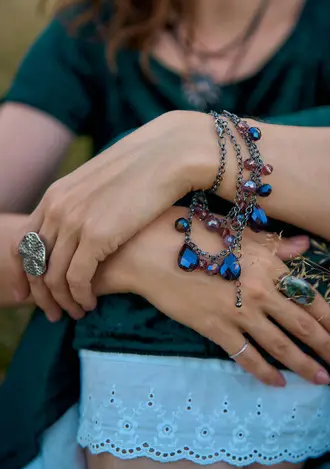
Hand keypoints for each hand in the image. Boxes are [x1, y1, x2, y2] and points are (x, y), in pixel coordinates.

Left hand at [13, 111, 217, 319]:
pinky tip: (91, 302)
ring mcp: (75, 220)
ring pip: (54, 276)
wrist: (168, 156)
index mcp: (55, 195)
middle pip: (34, 263)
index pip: (24, 242)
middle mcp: (57, 208)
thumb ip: (83, 206)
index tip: (29, 292)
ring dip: (61, 300)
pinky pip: (77, 278)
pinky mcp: (97, 235)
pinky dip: (80, 296)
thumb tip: (82, 227)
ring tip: (75, 311)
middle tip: (51, 313)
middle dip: (39, 294)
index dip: (24, 272)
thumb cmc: (142, 171)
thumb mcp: (100, 185)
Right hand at [95, 207, 329, 386]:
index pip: (306, 293)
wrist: (148, 250)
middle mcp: (257, 290)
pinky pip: (245, 355)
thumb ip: (271, 244)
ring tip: (321, 379)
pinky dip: (263, 371)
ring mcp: (236, 313)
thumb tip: (304, 246)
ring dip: (303, 364)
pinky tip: (277, 383)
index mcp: (265, 263)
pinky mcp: (214, 329)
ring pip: (278, 345)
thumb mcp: (234, 231)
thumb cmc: (190, 232)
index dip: (327, 315)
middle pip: (299, 324)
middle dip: (323, 346)